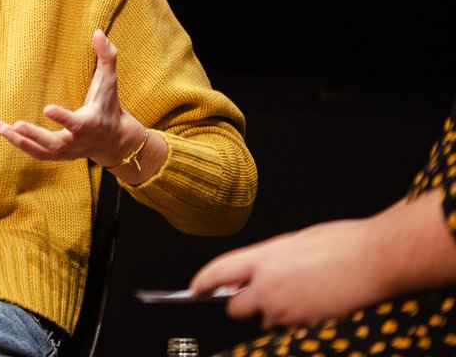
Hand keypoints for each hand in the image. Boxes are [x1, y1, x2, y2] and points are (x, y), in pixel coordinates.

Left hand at [0, 30, 154, 174]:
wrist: (114, 141)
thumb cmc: (109, 105)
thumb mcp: (110, 81)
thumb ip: (107, 56)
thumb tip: (97, 31)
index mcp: (89, 124)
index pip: (76, 123)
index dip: (62, 117)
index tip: (47, 107)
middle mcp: (76, 142)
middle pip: (54, 142)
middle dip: (34, 135)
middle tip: (15, 125)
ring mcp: (65, 152)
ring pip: (39, 151)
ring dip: (16, 140)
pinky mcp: (56, 156)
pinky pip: (33, 152)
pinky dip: (16, 142)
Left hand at [190, 189, 455, 328]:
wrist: (376, 261)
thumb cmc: (343, 244)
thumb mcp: (297, 241)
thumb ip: (272, 258)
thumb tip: (261, 268)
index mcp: (264, 257)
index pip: (218, 272)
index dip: (202, 283)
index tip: (195, 290)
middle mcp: (268, 286)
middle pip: (235, 308)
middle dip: (240, 304)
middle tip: (253, 295)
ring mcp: (287, 309)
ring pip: (264, 320)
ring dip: (270, 313)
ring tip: (296, 294)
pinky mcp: (305, 325)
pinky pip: (287, 328)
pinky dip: (291, 321)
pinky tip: (310, 305)